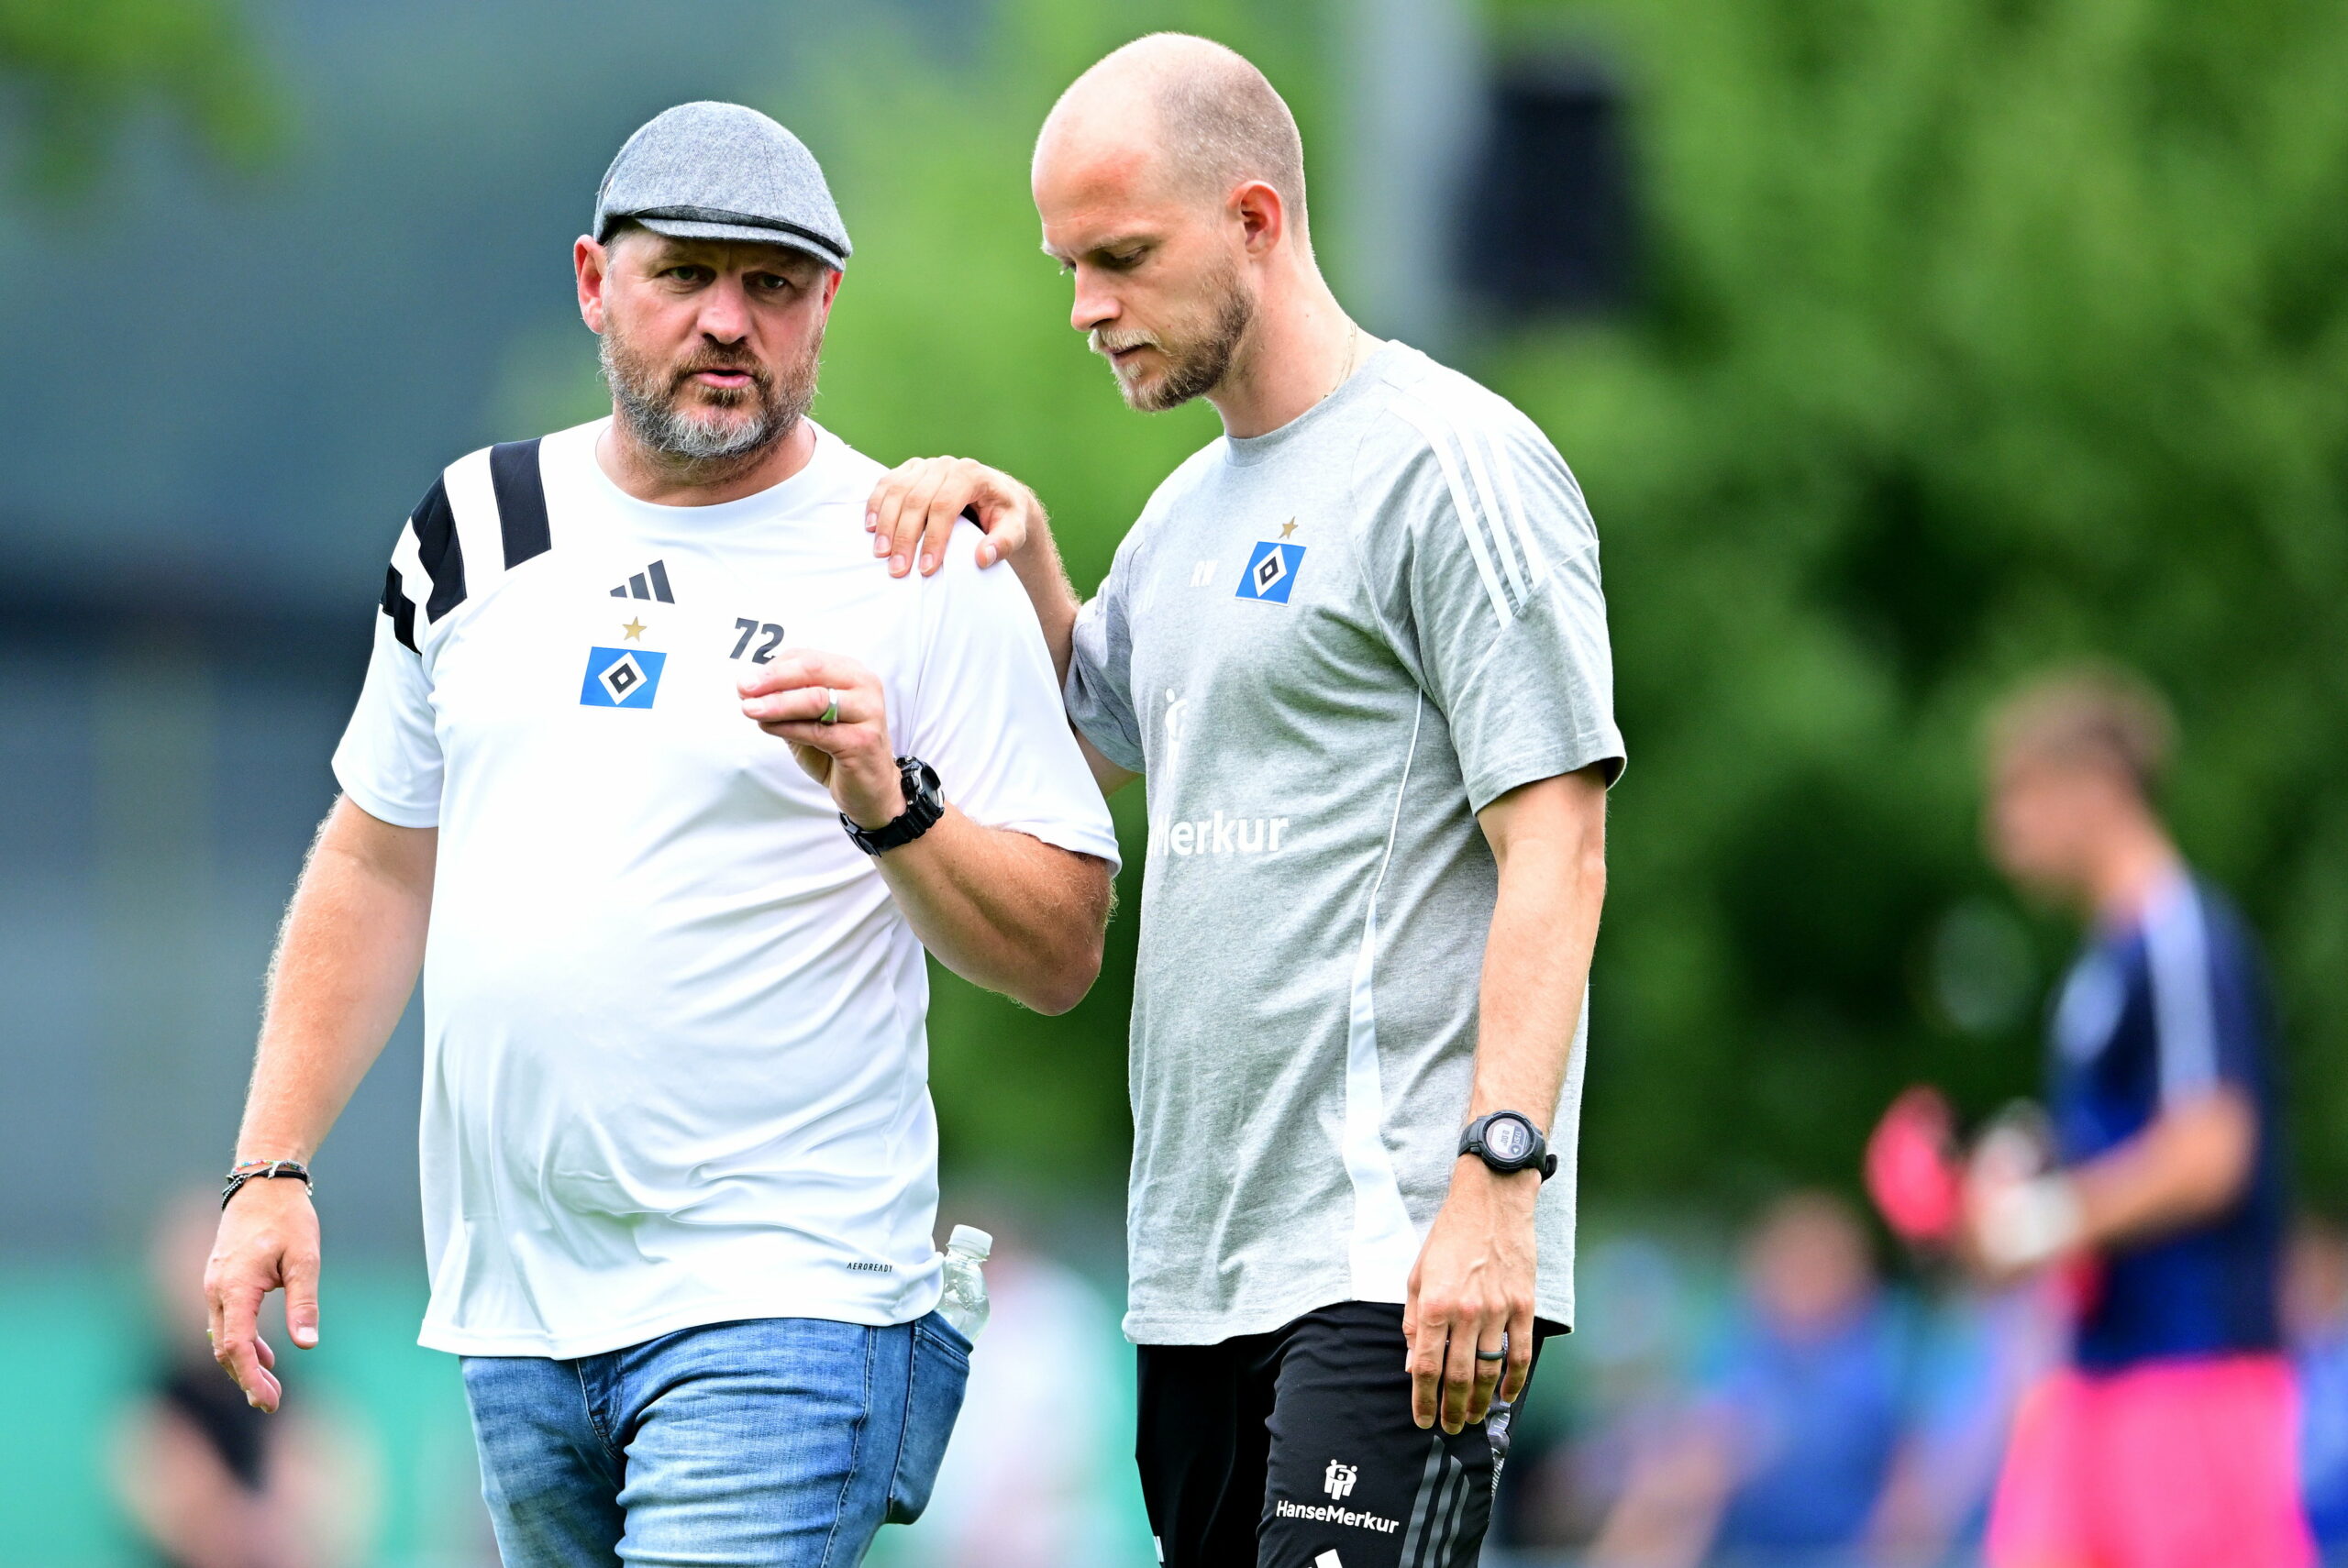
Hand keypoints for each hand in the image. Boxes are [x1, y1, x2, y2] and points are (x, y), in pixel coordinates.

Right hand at [204, 1178, 320, 1412]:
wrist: (263, 1186)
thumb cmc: (287, 1219)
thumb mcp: (305, 1258)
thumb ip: (303, 1301)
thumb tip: (306, 1343)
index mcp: (235, 1287)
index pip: (235, 1345)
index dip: (249, 1377)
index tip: (267, 1401)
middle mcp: (216, 1290)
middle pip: (224, 1348)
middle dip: (246, 1378)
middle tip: (272, 1404)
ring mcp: (214, 1287)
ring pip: (222, 1338)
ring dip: (244, 1363)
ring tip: (270, 1387)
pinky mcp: (220, 1283)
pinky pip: (226, 1322)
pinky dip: (242, 1343)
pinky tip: (267, 1356)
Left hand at [739, 651, 905, 827]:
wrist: (869, 788)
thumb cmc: (838, 749)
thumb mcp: (809, 719)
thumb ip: (787, 701)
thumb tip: (749, 687)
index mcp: (851, 673)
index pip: (807, 659)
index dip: (773, 667)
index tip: (745, 681)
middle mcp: (864, 686)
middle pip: (813, 670)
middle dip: (773, 678)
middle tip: (744, 687)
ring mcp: (867, 712)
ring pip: (816, 699)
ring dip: (777, 703)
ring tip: (749, 708)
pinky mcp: (862, 741)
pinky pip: (817, 730)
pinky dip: (788, 727)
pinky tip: (767, 727)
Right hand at [866, 455, 1040, 577]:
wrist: (997, 495)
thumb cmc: (1005, 515)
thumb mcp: (1016, 529)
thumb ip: (1005, 543)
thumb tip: (984, 557)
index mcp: (971, 475)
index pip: (945, 506)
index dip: (933, 538)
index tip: (926, 569)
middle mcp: (946, 465)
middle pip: (917, 499)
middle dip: (905, 537)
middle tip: (898, 569)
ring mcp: (926, 465)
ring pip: (897, 490)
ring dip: (885, 523)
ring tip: (881, 554)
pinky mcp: (911, 470)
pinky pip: (887, 483)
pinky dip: (875, 504)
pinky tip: (870, 528)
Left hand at [1403, 1159, 1537, 1432]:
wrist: (1491, 1201)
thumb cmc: (1449, 1236)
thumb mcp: (1418, 1275)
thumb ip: (1415, 1322)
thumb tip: (1413, 1364)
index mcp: (1436, 1304)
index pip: (1427, 1366)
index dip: (1423, 1399)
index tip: (1423, 1419)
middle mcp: (1467, 1311)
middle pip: (1459, 1376)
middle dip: (1452, 1408)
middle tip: (1449, 1427)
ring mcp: (1499, 1309)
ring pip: (1489, 1370)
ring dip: (1480, 1400)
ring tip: (1472, 1417)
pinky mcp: (1524, 1305)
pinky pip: (1520, 1352)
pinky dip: (1514, 1380)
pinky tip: (1504, 1395)